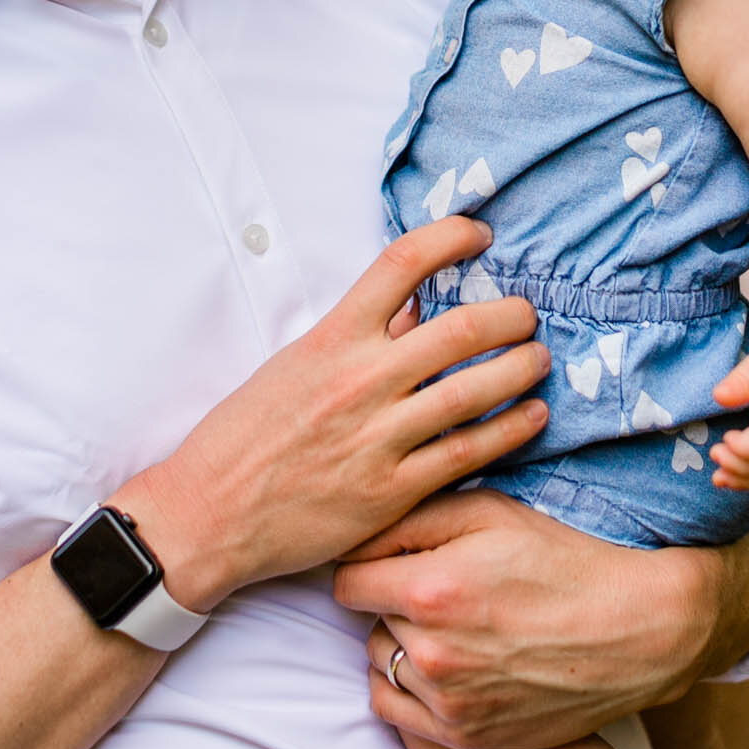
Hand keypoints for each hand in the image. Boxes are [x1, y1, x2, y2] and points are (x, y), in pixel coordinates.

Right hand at [127, 219, 549, 609]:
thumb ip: (356, 336)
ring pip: (475, 390)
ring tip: (539, 359)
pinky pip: (468, 452)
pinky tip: (533, 417)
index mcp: (332, 337)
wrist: (210, 513)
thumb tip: (414, 311)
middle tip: (526, 315)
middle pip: (462, 330)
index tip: (478, 235)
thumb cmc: (246, 435)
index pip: (402, 262)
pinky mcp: (392, 492)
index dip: (451, 237)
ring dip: (521, 368)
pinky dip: (511, 430)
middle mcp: (360, 380)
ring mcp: (378, 438)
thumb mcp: (294, 363)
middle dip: (511, 316)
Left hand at [334, 490, 735, 748]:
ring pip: (380, 663)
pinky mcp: (465, 739)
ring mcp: (449, 704)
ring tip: (449, 623)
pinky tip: (443, 662)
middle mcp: (433, 655)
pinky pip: (394, 711)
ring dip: (400, 642)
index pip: (347, 580)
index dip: (367, 562)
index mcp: (432, 591)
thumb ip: (413, 517)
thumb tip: (356, 533)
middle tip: (436, 585)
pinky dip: (407, 686)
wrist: (633, 632)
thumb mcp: (489, 511)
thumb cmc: (561, 559)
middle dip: (390, 599)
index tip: (392, 556)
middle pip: (365, 622)